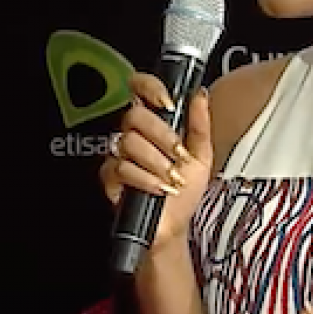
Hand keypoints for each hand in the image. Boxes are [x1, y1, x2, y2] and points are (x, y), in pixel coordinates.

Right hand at [99, 72, 213, 252]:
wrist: (173, 226)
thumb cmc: (184, 191)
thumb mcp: (202, 156)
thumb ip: (200, 124)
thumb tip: (199, 95)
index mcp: (155, 123)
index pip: (141, 89)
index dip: (149, 87)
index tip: (168, 102)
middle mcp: (135, 134)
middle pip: (134, 115)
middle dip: (162, 136)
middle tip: (179, 154)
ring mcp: (119, 154)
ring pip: (128, 142)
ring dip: (156, 162)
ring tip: (172, 178)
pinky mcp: (110, 176)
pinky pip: (120, 167)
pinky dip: (144, 179)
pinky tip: (158, 188)